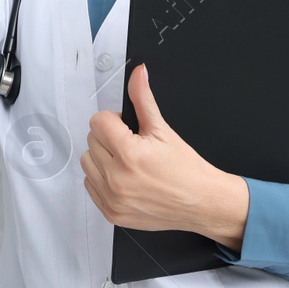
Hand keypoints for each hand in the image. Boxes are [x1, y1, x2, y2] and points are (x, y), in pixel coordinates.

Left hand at [80, 64, 248, 249]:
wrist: (201, 202)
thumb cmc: (187, 170)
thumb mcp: (164, 130)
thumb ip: (144, 99)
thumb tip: (137, 74)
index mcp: (130, 155)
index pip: (98, 122)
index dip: (114, 120)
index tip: (127, 128)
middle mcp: (117, 179)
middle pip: (91, 140)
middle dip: (109, 137)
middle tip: (133, 145)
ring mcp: (113, 199)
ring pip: (87, 162)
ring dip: (102, 157)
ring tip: (127, 161)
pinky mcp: (111, 213)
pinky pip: (90, 185)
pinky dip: (102, 178)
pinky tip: (123, 177)